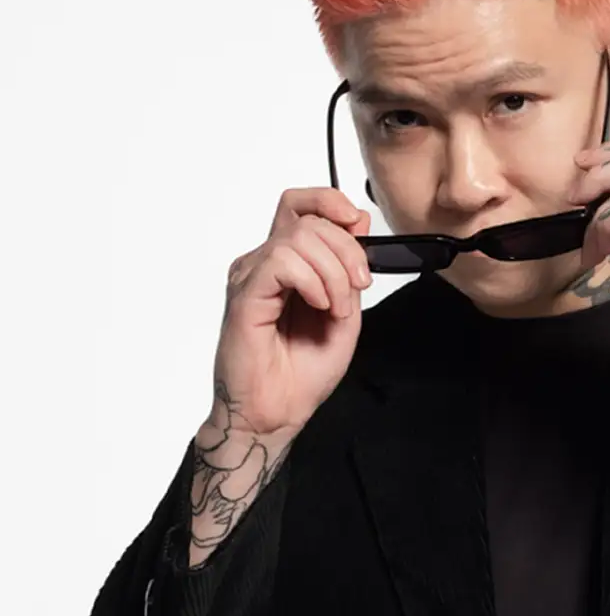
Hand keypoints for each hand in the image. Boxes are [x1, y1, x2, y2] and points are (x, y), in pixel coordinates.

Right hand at [210, 187, 373, 442]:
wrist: (276, 412)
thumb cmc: (302, 373)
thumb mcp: (346, 312)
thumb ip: (349, 269)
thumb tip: (359, 223)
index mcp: (288, 264)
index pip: (301, 205)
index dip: (332, 204)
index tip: (360, 228)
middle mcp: (264, 263)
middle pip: (306, 218)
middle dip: (347, 248)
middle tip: (358, 285)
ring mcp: (251, 276)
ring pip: (298, 237)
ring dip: (332, 272)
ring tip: (336, 309)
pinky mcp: (244, 294)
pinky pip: (280, 261)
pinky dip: (312, 281)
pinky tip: (319, 306)